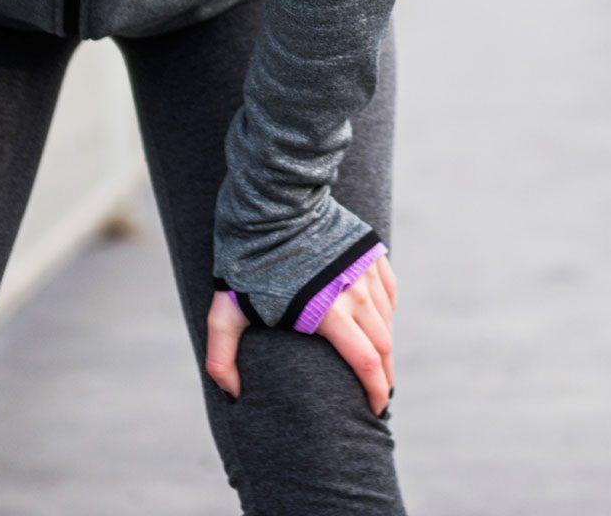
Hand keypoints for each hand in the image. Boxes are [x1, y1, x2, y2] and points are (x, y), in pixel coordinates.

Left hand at [205, 255, 396, 415]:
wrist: (275, 200)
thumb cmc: (248, 257)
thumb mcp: (227, 309)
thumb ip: (223, 356)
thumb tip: (232, 394)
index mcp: (327, 312)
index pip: (366, 362)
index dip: (375, 392)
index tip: (375, 410)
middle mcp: (354, 293)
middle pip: (384, 346)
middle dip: (386, 378)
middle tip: (379, 396)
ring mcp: (365, 271)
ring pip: (386, 320)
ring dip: (385, 347)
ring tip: (376, 365)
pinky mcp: (371, 253)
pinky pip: (388, 293)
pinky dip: (386, 316)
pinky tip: (378, 326)